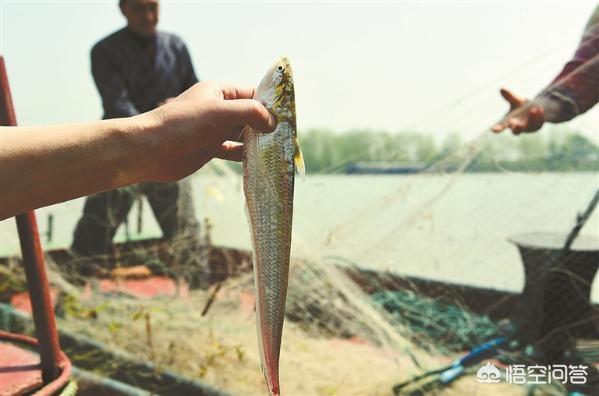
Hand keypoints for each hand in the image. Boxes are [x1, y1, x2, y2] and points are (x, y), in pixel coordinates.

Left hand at [141, 81, 275, 181]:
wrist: (150, 150)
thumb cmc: (182, 124)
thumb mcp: (220, 112)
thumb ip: (249, 113)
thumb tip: (273, 122)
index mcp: (219, 92)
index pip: (252, 94)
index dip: (270, 104)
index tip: (287, 117)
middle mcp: (218, 109)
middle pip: (250, 115)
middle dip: (267, 125)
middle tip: (286, 137)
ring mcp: (214, 129)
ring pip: (244, 134)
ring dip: (258, 141)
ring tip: (276, 150)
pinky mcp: (210, 148)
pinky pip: (234, 150)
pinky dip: (246, 154)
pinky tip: (258, 161)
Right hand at [491, 88, 544, 134]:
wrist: (536, 109)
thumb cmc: (522, 106)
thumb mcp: (516, 101)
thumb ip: (509, 96)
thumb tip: (501, 88)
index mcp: (509, 122)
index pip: (501, 126)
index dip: (497, 128)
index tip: (493, 130)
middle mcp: (517, 127)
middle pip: (515, 131)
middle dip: (516, 128)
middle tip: (514, 123)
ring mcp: (527, 128)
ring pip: (529, 127)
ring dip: (531, 118)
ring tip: (534, 109)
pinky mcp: (537, 127)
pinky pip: (538, 123)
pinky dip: (539, 116)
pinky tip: (540, 109)